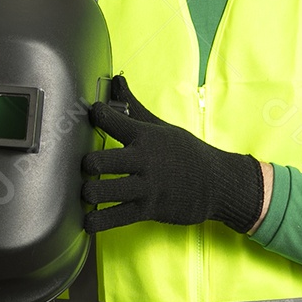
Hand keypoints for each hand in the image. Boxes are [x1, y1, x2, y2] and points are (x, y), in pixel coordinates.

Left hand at [82, 75, 263, 233]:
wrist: (217, 183)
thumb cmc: (186, 153)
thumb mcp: (161, 126)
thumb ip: (133, 106)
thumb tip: (117, 79)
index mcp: (145, 135)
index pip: (111, 119)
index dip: (96, 115)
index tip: (90, 116)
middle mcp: (144, 159)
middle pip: (101, 161)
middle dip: (87, 164)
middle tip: (84, 166)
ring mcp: (146, 186)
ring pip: (105, 191)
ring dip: (90, 192)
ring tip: (86, 192)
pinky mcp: (149, 209)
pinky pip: (117, 217)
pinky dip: (99, 221)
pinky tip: (88, 221)